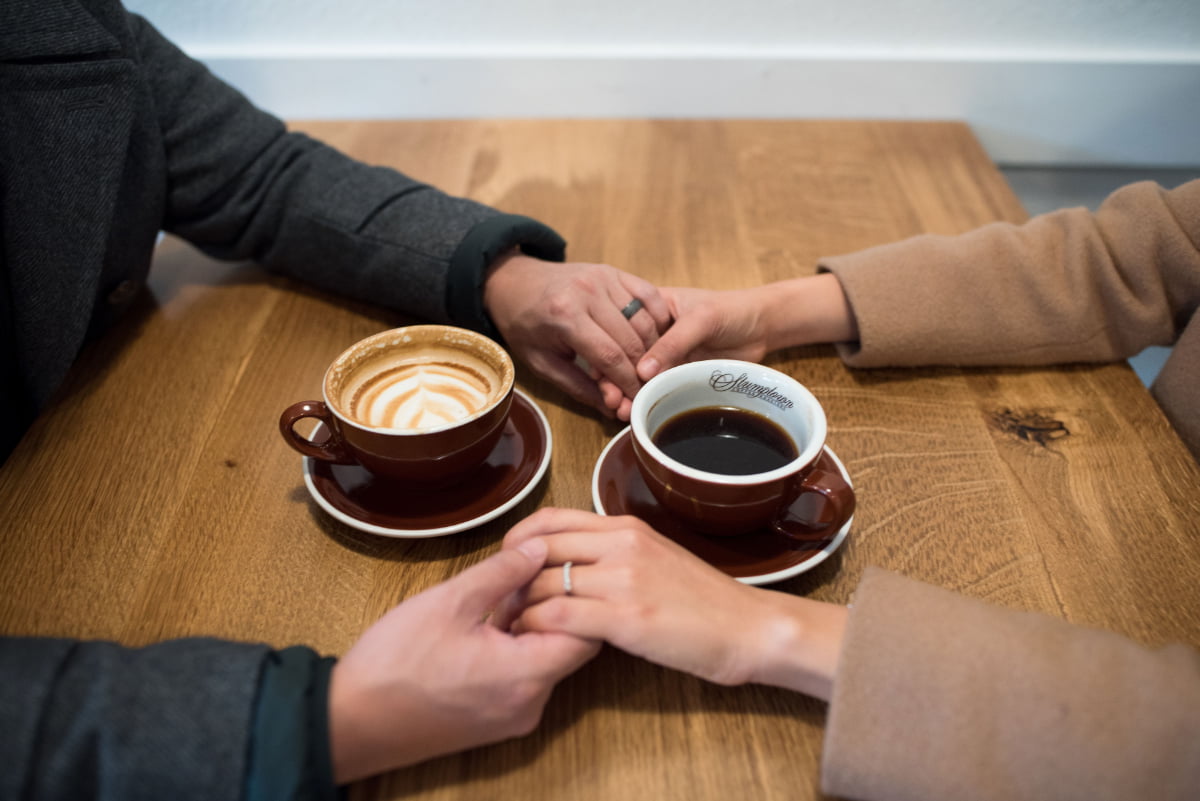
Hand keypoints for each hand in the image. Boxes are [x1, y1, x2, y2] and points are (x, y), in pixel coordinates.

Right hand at [327, 538, 599, 781]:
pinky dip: (514, 652)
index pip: (588, 634)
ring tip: (494, 602)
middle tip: (518, 579)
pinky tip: (482, 629)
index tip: (550, 569)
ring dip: (529, 630)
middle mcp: (530, 705)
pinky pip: (524, 680)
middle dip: (551, 609)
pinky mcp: (495, 723)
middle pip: (570, 649)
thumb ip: (503, 572)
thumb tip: (540, 549)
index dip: (574, 596)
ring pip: (545, 663)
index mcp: (526, 675)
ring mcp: (513, 719)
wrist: (350, 721)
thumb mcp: (450, 601)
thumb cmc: (396, 661)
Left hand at [483, 253, 669, 415]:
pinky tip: (654, 338)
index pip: (610, 356)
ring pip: (644, 320)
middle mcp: (587, 292)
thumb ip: (578, 386)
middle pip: (631, 340)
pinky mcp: (613, 271)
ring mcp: (603, 277)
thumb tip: (612, 408)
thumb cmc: (526, 326)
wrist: (517, 284)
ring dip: (652, 348)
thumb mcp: (542, 363)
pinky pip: (648, 295)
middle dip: (642, 370)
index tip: (637, 399)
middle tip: (646, 388)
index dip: (627, 383)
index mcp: (565, 316)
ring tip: (649, 368)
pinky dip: (657, 318)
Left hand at [495, 509, 845, 697]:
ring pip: (542, 584)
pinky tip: (533, 643)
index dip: (516, 541)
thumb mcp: (657, 558)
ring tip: (509, 627)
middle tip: (498, 602)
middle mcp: (621, 544)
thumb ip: (616, 552)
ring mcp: (623, 580)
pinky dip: (536, 629)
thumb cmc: (704, 601)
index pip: (550, 519)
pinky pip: (559, 617)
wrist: (749, 628)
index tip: (506, 566)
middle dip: (507, 577)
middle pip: (537, 549)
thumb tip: (571, 561)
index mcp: (626, 527)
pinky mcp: (627, 618)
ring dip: (518, 607)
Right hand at [598, 285, 771, 419]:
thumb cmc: (732, 310)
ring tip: (620, 411)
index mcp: (649, 307)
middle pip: (623, 355)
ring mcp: (663, 354)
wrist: (762, 327)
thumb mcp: (702, 320)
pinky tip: (635, 411)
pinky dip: (645, 399)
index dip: (609, 350)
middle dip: (614, 378)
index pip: (620, 329)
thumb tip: (641, 371)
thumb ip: (673, 343)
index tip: (601, 373)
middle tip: (611, 399)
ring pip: (637, 375)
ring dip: (627, 392)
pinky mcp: (675, 373)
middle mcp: (651, 331)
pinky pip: (655, 387)